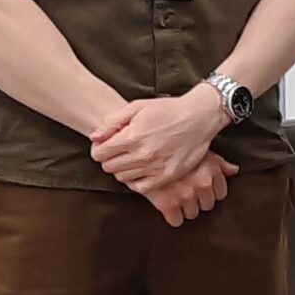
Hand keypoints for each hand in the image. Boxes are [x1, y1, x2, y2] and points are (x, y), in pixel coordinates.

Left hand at [90, 86, 231, 189]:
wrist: (200, 117)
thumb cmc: (169, 109)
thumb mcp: (137, 107)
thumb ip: (112, 122)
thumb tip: (94, 137)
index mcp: (132, 137)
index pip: (99, 154)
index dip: (99, 149)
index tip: (106, 146)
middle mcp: (142, 154)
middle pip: (109, 167)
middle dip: (110, 159)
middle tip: (119, 152)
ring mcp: (155, 167)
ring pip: (123, 177)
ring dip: (123, 169)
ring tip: (133, 158)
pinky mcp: (167, 176)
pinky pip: (141, 187)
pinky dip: (136, 181)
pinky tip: (141, 170)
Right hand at [137, 154, 234, 227]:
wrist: (143, 150)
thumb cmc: (172, 148)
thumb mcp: (199, 150)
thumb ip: (218, 162)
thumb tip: (234, 170)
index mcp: (212, 170)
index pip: (220, 194)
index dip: (210, 193)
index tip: (201, 190)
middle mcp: (202, 183)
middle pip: (207, 205)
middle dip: (198, 201)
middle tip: (186, 194)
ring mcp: (185, 195)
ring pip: (193, 214)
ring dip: (186, 209)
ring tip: (176, 200)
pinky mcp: (167, 203)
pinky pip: (176, 220)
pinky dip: (173, 217)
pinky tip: (168, 210)